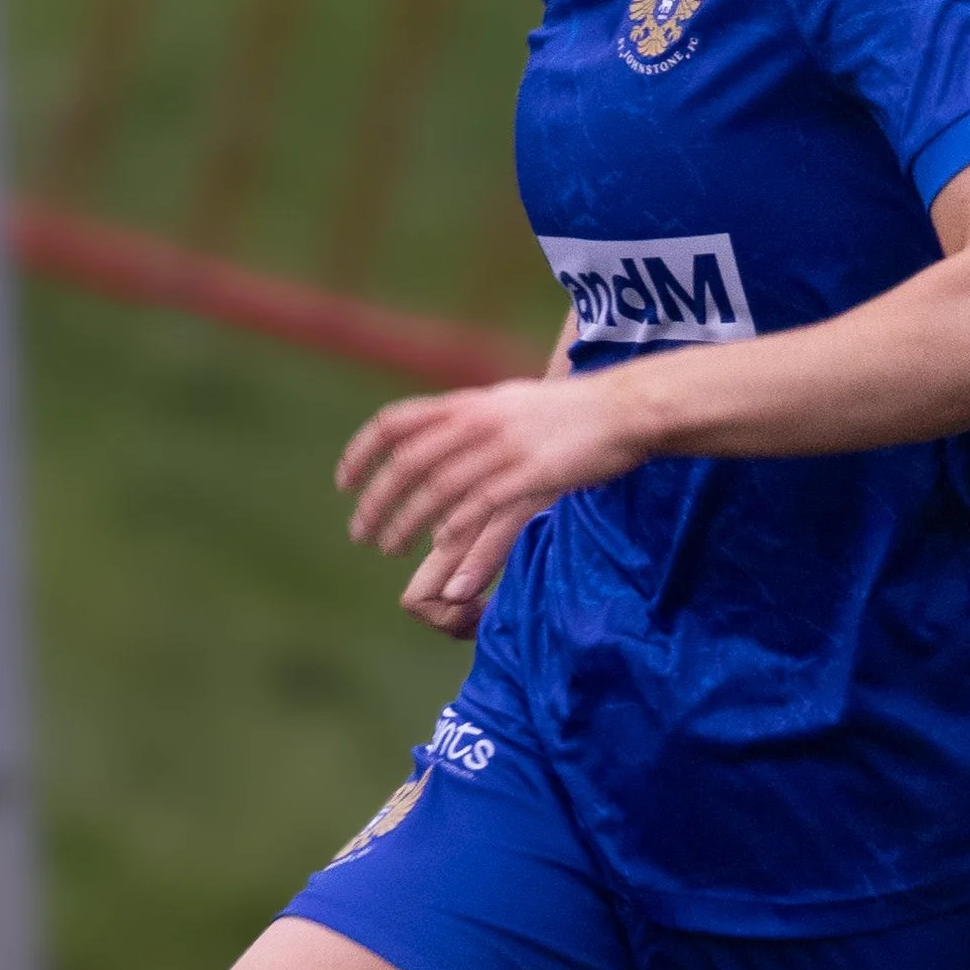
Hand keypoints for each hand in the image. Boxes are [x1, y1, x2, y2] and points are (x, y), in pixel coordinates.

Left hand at [338, 374, 647, 590]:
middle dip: (377, 501)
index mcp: (469, 403)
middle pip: (410, 463)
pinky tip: (447, 567)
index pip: (396, 422)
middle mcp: (479, 422)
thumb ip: (473, 417)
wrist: (625, 409)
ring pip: (441, 492)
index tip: (343, 483)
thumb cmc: (570, 413)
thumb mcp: (511, 403)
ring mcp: (505, 449)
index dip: (361, 452)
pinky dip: (463, 541)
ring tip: (390, 549)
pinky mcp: (533, 476)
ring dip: (409, 524)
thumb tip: (440, 431)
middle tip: (360, 533)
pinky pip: (486, 513)